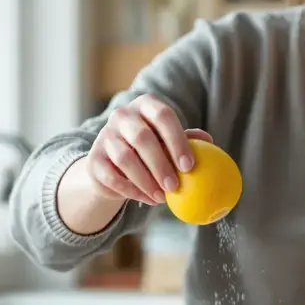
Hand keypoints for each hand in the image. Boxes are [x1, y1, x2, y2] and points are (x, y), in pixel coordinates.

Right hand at [85, 94, 211, 204]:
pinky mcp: (94, 158)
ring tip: (162, 197)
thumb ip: (187, 140)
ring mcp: (105, 135)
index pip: (163, 115)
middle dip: (161, 164)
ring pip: (125, 158)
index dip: (177, 140)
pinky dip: (132, 190)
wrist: (114, 164)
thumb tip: (210, 141)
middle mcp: (122, 115)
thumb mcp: (169, 141)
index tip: (189, 166)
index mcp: (145, 105)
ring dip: (146, 181)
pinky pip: (112, 176)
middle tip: (175, 186)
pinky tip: (148, 199)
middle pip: (142, 137)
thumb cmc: (152, 149)